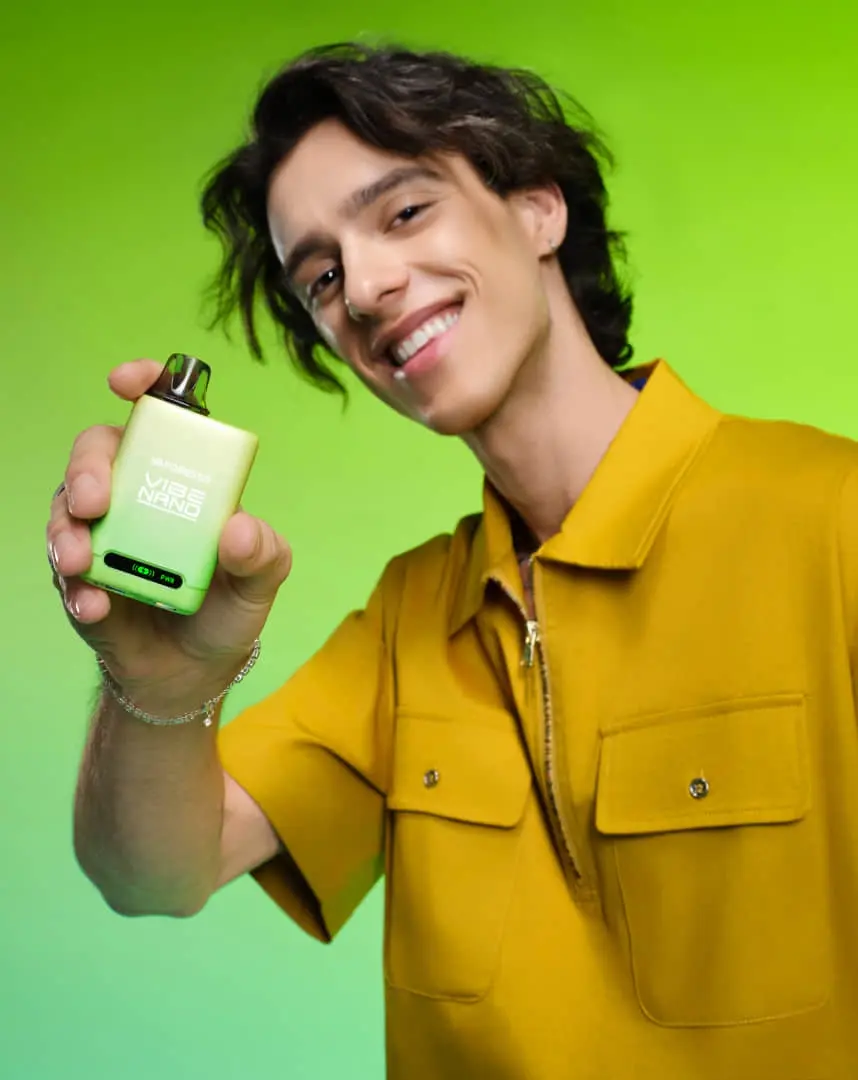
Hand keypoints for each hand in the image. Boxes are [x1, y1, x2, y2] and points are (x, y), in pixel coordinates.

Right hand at [46, 359, 291, 710]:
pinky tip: (94, 605)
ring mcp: (103, 538)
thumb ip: (263, 554)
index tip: (128, 380)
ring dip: (65, 531)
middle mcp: (136, 498)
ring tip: (81, 562)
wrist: (194, 676)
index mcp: (182, 481)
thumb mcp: (261, 582)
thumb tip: (239, 528)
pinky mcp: (81, 581)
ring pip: (64, 509)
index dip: (143, 386)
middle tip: (94, 501)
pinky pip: (64, 573)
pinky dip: (75, 588)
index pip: (159, 418)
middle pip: (97, 453)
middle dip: (86, 468)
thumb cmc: (228, 610)